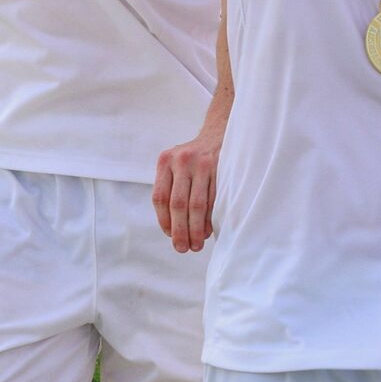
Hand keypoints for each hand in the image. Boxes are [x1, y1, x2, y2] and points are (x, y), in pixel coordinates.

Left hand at [155, 124, 222, 252]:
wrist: (219, 132)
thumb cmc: (194, 158)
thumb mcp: (176, 164)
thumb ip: (171, 188)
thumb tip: (172, 229)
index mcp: (165, 161)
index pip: (160, 198)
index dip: (164, 221)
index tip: (170, 237)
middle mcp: (182, 160)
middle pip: (178, 204)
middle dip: (180, 230)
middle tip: (183, 249)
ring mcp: (202, 163)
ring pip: (197, 204)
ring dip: (196, 229)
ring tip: (196, 245)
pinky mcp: (220, 167)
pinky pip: (214, 199)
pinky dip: (210, 218)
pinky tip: (208, 230)